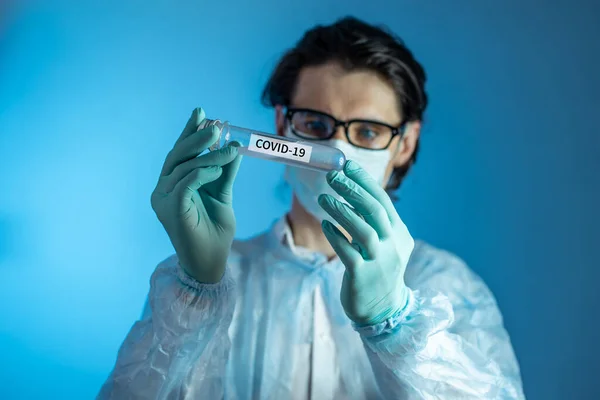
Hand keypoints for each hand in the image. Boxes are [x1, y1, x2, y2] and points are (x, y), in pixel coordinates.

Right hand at [151, 108, 242, 282]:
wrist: (212, 261)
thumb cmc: (215, 230)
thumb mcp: (223, 195)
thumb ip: (225, 172)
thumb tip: (234, 147)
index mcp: (172, 184)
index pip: (179, 154)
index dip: (188, 132)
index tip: (202, 113)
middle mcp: (163, 190)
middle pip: (177, 156)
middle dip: (197, 137)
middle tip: (217, 126)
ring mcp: (163, 200)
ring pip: (184, 168)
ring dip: (210, 156)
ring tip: (230, 149)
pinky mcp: (170, 209)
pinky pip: (185, 183)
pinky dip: (202, 173)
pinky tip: (217, 169)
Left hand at [318, 160, 413, 325]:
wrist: (383, 310)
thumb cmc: (378, 270)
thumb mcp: (384, 243)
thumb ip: (373, 221)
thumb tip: (352, 190)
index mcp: (399, 233)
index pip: (383, 200)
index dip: (364, 181)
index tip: (347, 165)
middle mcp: (392, 245)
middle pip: (375, 211)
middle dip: (352, 190)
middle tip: (331, 176)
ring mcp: (379, 261)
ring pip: (362, 230)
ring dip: (341, 211)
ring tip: (323, 197)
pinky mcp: (362, 276)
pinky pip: (347, 252)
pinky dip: (336, 236)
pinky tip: (324, 225)